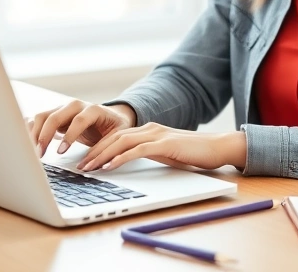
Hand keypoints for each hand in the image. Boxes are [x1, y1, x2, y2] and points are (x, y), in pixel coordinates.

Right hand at [28, 100, 136, 156]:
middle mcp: (75, 106)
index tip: (61, 152)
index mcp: (93, 109)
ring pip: (43, 116)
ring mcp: (63, 109)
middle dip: (45, 135)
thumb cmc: (114, 127)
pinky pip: (38, 119)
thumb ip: (106, 148)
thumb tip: (91, 165)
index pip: (79, 120)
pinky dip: (31, 130)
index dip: (69, 135)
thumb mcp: (117, 136)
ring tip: (33, 152)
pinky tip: (26, 143)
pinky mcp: (55, 116)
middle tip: (39, 154)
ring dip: (35, 133)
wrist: (111, 117)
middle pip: (55, 115)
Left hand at [76, 123, 246, 172]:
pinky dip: (121, 158)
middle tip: (79, 166)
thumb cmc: (193, 154)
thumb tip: (128, 164)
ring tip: (88, 168)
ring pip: (121, 142)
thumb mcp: (165, 154)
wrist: (218, 147)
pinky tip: (109, 166)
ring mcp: (157, 134)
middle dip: (94, 152)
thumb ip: (148, 155)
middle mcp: (150, 128)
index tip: (85, 161)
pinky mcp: (166, 144)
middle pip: (114, 137)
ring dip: (102, 156)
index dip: (98, 148)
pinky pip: (138, 150)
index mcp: (148, 130)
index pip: (116, 137)